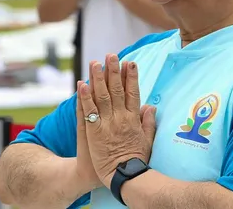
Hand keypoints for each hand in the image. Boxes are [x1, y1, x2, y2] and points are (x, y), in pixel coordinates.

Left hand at [79, 54, 156, 187]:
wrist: (124, 177)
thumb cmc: (136, 160)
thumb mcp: (148, 140)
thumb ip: (148, 122)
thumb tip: (151, 106)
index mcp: (133, 119)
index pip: (133, 93)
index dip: (131, 77)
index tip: (130, 63)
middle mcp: (121, 118)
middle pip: (116, 90)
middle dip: (113, 71)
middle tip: (111, 55)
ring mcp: (107, 124)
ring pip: (101, 96)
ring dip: (98, 78)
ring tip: (95, 63)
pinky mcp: (94, 132)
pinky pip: (88, 111)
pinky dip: (84, 97)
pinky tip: (81, 84)